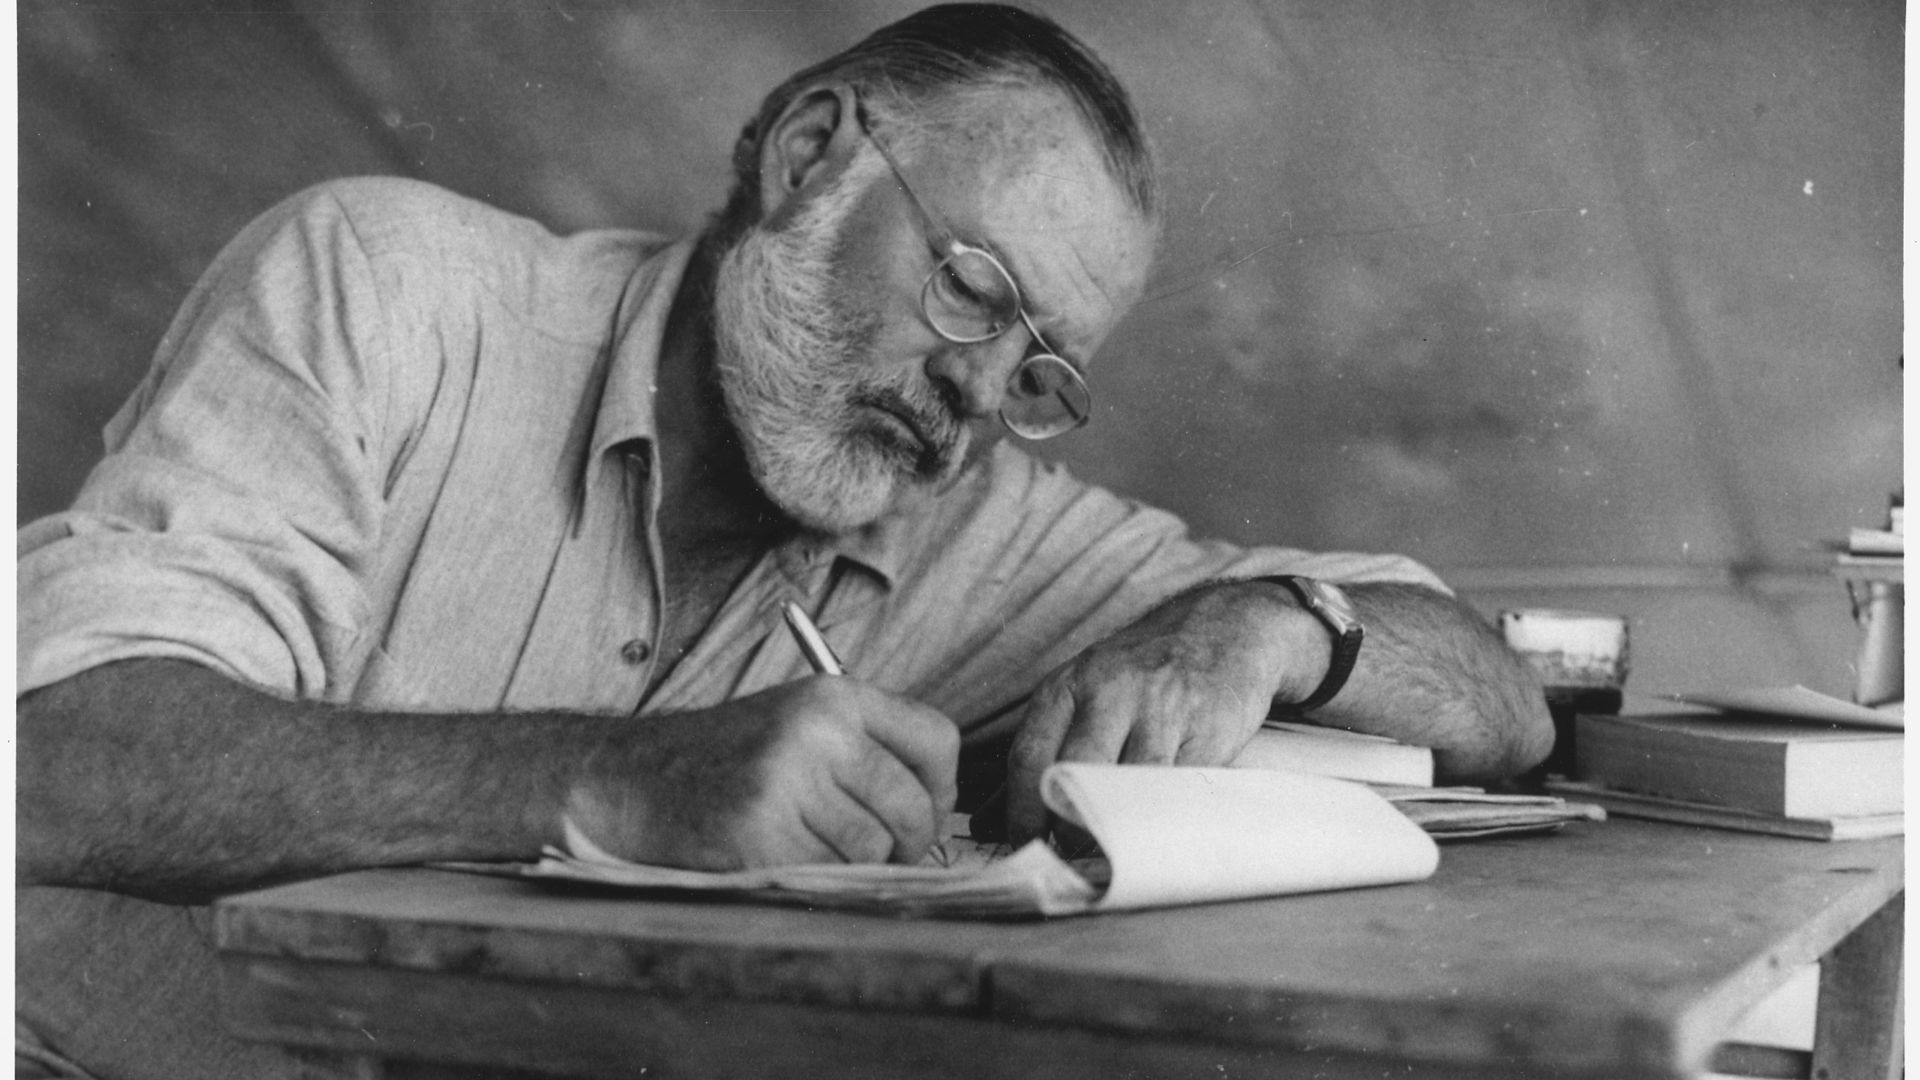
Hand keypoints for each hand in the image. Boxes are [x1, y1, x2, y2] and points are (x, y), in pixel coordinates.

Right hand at [564, 678, 958, 869]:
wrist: (632, 779)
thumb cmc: (727, 759)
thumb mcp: (799, 722)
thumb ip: (867, 747)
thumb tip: (941, 807)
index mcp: (833, 696)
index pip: (938, 739)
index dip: (941, 787)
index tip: (924, 808)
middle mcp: (817, 731)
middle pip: (914, 805)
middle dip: (909, 843)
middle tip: (884, 852)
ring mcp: (787, 783)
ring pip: (874, 848)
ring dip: (856, 865)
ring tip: (817, 848)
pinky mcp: (760, 836)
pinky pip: (827, 875)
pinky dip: (815, 879)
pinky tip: (782, 857)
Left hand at [1005, 582, 1326, 844]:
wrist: (1227, 626)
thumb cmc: (1142, 672)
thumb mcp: (1083, 693)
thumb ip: (1041, 754)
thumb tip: (987, 822)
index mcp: (1069, 684)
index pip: (1029, 757)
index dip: (1021, 814)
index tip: (1024, 850)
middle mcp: (1111, 690)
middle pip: (1075, 772)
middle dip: (1067, 827)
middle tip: (1068, 861)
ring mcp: (1163, 707)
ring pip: (1130, 784)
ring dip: (1117, 829)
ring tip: (1109, 854)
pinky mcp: (1209, 727)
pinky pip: (1180, 787)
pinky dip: (1163, 818)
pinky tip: (1154, 833)